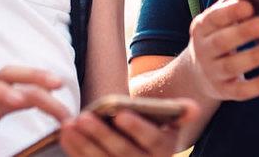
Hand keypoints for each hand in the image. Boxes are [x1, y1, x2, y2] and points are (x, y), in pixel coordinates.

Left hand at [60, 100, 200, 156]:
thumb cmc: (154, 129)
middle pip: (123, 153)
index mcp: (164, 151)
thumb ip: (179, 112)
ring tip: (69, 124)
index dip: (137, 128)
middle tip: (83, 117)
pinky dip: (76, 151)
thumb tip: (193, 108)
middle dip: (101, 135)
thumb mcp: (170, 123)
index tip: (121, 114)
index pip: (152, 140)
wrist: (144, 151)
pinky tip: (65, 135)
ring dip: (83, 144)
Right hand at [183, 0, 258, 100]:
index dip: (229, 13)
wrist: (196, 74)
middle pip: (221, 43)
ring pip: (231, 67)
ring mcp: (212, 73)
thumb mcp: (215, 22)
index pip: (213, 19)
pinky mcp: (224, 91)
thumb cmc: (216, 37)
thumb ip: (229, 8)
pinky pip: (241, 91)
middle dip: (242, 33)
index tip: (249, 6)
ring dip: (253, 57)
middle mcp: (203, 51)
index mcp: (201, 28)